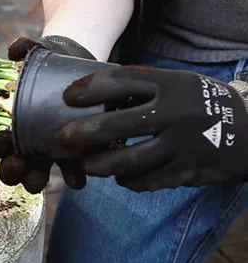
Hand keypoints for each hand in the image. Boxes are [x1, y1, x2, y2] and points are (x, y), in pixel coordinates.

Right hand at [0, 35, 91, 192]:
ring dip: (33, 180)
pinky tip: (78, 179)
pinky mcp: (66, 154)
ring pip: (32, 176)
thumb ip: (24, 49)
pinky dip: (71, 176)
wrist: (77, 66)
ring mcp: (42, 151)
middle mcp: (19, 143)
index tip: (4, 137)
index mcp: (3, 123)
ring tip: (42, 178)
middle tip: (19, 163)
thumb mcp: (36, 52)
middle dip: (10, 169)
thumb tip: (16, 49)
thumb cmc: (47, 61)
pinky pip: (66, 172)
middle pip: (6, 166)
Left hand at [56, 65, 247, 190]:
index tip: (68, 97)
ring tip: (86, 164)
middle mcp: (175, 113)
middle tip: (61, 139)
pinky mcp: (185, 171)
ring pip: (128, 160)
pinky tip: (120, 177)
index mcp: (171, 85)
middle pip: (117, 125)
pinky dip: (128, 180)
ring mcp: (181, 145)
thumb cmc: (201, 104)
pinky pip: (146, 181)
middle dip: (82, 133)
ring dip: (100, 164)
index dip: (90, 88)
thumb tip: (93, 92)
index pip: (122, 81)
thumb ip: (143, 88)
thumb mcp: (179, 84)